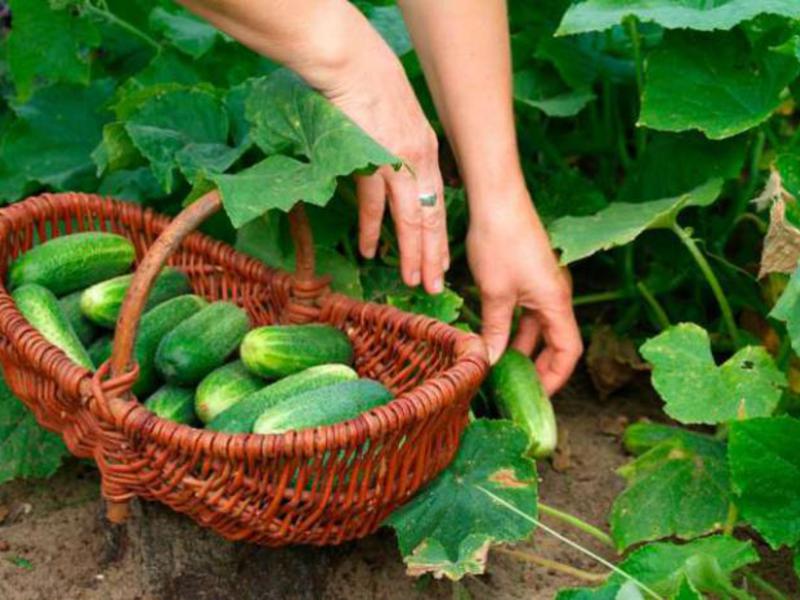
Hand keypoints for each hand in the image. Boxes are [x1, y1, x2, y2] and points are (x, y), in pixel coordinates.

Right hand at [309, 36, 447, 293]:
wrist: (350, 62)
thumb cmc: (369, 85)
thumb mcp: (396, 119)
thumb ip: (401, 148)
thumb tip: (393, 172)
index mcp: (427, 151)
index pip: (439, 205)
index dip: (441, 237)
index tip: (443, 263)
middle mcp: (420, 161)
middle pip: (432, 218)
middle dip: (435, 256)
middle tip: (435, 286)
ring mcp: (399, 162)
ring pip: (412, 219)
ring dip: (412, 253)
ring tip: (413, 280)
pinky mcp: (374, 160)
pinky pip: (375, 204)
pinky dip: (372, 229)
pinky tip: (371, 250)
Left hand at [467, 184, 581, 394]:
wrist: (496, 198)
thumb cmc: (499, 242)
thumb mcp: (494, 293)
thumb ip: (496, 331)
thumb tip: (491, 362)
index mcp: (556, 301)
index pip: (568, 351)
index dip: (556, 378)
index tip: (536, 397)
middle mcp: (555, 294)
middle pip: (556, 341)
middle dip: (538, 367)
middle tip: (515, 388)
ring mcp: (542, 284)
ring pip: (537, 326)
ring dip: (521, 348)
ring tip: (499, 368)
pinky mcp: (528, 274)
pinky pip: (526, 311)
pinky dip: (513, 328)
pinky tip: (491, 338)